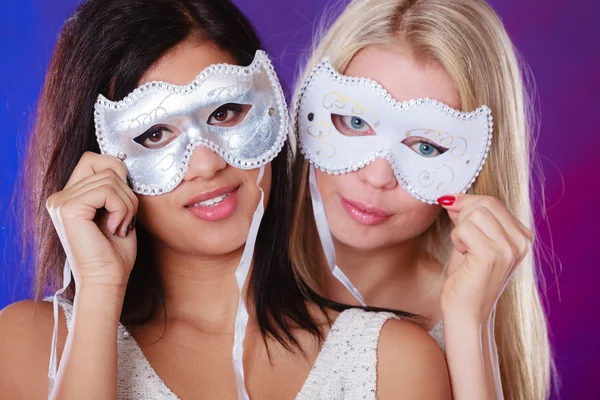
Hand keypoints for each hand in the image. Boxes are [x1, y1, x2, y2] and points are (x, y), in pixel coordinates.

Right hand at [46, 152, 137, 289]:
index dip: (116, 171)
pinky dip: (121, 209)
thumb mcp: (117, 210)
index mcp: (69, 196)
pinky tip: (114, 229)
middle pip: (105, 167)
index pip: (94, 159)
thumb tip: (122, 161)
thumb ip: (114, 186)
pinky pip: (107, 191)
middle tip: (124, 219)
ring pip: (110, 179)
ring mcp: (61, 202)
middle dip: (126, 192)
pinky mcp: (69, 209)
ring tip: (119, 227)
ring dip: (126, 204)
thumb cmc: (115, 252)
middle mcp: (59, 197)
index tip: (124, 200)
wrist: (108, 280)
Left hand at [437, 194, 532, 322]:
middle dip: (463, 214)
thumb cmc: (467, 278)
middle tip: (459, 237)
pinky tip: (463, 254)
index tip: (451, 207)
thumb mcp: (472, 241)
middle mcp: (521, 241)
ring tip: (464, 250)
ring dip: (459, 230)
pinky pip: (465, 228)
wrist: (466, 312)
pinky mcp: (492, 255)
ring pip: (474, 214)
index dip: (467, 201)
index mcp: (522, 236)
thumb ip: (468, 218)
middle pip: (485, 203)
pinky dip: (457, 238)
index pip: (493, 201)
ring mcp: (509, 248)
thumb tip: (453, 197)